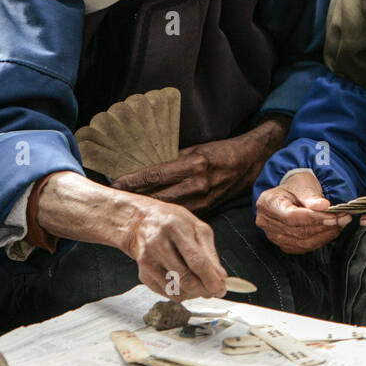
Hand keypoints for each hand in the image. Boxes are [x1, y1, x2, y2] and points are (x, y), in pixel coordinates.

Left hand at [113, 118, 289, 213]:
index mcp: (192, 164)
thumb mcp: (195, 150)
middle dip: (136, 199)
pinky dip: (166, 215)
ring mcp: (202, 199)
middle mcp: (196, 184)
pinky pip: (182, 214)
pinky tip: (154, 216)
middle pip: (158, 197)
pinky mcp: (207, 209)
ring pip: (168, 209)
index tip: (116, 183)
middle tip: (116, 200)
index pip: (155, 175)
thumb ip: (172, 160)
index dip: (133, 181)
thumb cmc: (221, 152)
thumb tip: (147, 169)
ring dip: (149, 209)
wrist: (249, 162)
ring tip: (131, 209)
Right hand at [114, 194, 227, 300]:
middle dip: (204, 289)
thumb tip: (221, 276)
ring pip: (175, 290)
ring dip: (193, 293)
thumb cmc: (174, 223)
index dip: (210, 279)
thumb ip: (210, 252)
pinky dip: (180, 292)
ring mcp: (147, 261)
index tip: (221, 289)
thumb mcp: (197, 228)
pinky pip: (166, 293)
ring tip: (200, 284)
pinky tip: (185, 282)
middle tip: (214, 291)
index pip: (196, 261)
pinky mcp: (142, 273)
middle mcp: (158, 245)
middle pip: (185, 278)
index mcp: (175, 228)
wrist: (141, 222)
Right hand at [255, 170, 349, 254]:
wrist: (292, 193)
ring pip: (302, 241)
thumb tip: (323, 206)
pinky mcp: (284, 244)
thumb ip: (311, 196)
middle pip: (298, 230)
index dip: (313, 218)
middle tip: (344, 217)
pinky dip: (321, 240)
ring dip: (325, 234)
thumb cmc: (296, 186)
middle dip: (324, 225)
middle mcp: (266, 222)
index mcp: (268, 203)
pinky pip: (304, 247)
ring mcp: (274, 236)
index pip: (291, 216)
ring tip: (341, 223)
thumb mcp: (303, 183)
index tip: (333, 216)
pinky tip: (332, 231)